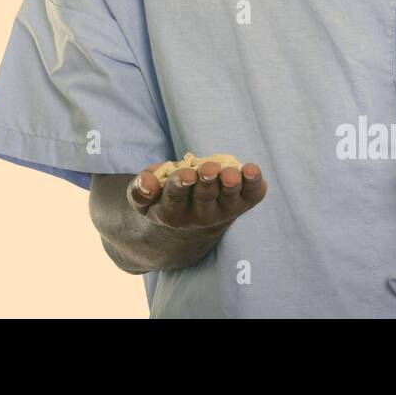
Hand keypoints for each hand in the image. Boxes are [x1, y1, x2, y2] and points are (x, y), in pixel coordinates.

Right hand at [126, 160, 266, 229]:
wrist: (189, 224)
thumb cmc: (164, 199)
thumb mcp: (145, 198)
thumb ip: (140, 189)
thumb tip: (147, 181)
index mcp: (171, 212)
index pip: (175, 199)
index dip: (180, 185)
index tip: (186, 175)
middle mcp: (199, 217)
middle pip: (204, 198)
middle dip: (207, 182)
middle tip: (209, 169)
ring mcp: (223, 212)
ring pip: (229, 199)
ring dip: (231, 185)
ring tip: (231, 173)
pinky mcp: (241, 205)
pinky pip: (251, 196)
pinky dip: (254, 184)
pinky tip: (252, 170)